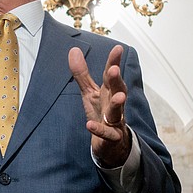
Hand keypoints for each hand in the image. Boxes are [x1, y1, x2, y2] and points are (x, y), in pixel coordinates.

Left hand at [68, 45, 131, 166]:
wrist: (111, 144)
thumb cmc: (101, 113)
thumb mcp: (89, 92)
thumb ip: (82, 73)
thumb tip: (74, 49)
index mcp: (109, 92)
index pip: (111, 75)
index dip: (113, 62)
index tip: (117, 48)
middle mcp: (114, 104)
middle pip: (118, 90)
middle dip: (117, 80)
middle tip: (114, 70)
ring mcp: (115, 121)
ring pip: (118, 112)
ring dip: (118, 104)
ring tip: (119, 97)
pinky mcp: (111, 137)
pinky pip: (107, 134)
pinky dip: (100, 130)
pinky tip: (90, 125)